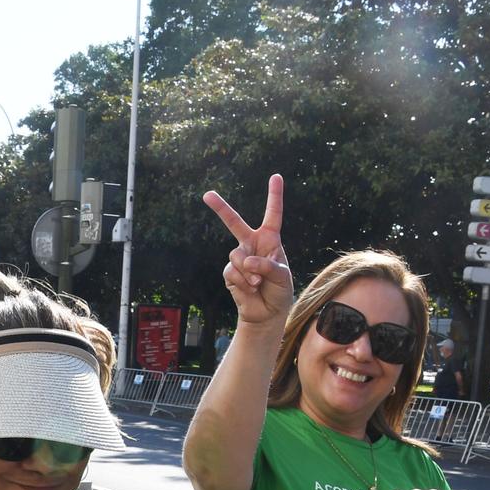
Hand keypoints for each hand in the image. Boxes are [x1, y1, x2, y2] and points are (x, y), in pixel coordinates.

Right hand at [204, 174, 293, 327]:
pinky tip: (249, 288)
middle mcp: (252, 244)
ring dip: (248, 271)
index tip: (275, 176)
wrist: (267, 313)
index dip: (274, 196)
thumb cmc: (279, 291)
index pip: (273, 214)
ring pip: (236, 255)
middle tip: (207, 195)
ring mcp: (239, 258)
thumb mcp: (282, 276)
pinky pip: (232, 271)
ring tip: (257, 283)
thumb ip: (267, 265)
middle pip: (234, 222)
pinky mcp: (230, 273)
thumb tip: (247, 261)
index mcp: (270, 239)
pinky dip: (242, 281)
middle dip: (220, 208)